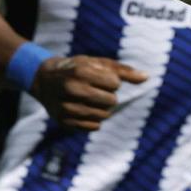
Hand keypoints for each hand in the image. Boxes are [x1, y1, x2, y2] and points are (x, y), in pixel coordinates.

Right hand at [32, 55, 146, 129]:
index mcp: (81, 71)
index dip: (111, 81)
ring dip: (101, 108)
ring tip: (88, 99)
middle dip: (108, 96)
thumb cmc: (77, 69)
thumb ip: (123, 70)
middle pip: (111, 102)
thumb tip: (146, 77)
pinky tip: (82, 109)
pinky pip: (94, 127)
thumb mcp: (96, 63)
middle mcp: (72, 89)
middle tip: (93, 89)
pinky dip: (93, 119)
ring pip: (104, 116)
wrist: (43, 80)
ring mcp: (66, 107)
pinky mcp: (64, 122)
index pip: (115, 84)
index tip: (98, 78)